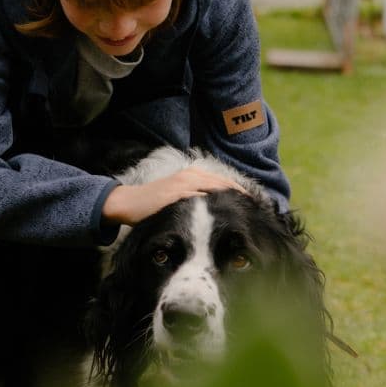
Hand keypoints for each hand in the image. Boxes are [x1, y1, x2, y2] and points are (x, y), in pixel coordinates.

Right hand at [102, 167, 247, 225]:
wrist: (128, 203)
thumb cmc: (152, 204)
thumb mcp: (177, 198)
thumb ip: (194, 199)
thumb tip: (212, 209)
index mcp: (192, 175)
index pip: (222, 181)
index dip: (239, 191)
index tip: (253, 202)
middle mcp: (190, 175)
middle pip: (223, 182)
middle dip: (241, 194)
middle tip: (258, 206)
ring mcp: (184, 183)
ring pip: (215, 186)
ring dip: (232, 196)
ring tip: (248, 208)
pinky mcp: (177, 192)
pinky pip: (200, 195)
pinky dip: (215, 201)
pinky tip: (226, 212)